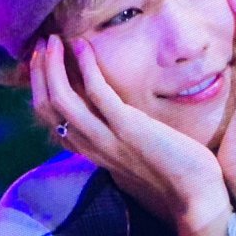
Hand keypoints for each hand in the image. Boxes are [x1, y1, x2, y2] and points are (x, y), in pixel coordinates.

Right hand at [30, 35, 231, 235]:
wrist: (196, 196)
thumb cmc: (174, 173)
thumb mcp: (135, 153)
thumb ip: (119, 136)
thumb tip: (116, 113)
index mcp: (92, 152)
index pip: (51, 121)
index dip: (40, 88)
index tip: (41, 62)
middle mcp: (92, 146)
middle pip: (47, 108)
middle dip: (39, 73)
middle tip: (40, 43)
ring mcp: (107, 138)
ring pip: (61, 100)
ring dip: (51, 66)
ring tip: (52, 40)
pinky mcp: (128, 127)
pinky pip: (97, 92)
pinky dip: (85, 65)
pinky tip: (82, 45)